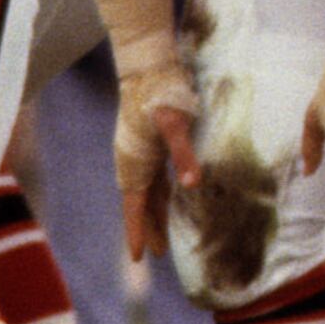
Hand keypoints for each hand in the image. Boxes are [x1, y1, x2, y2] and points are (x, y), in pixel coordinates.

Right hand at [113, 55, 198, 262]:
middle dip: (149, 228)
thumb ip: (183, 154)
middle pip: (140, 204)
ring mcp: (140, 152)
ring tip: (165, 233)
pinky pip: (154, 175)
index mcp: (134, 164)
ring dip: (155, 212)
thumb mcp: (174, 124)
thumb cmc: (161, 94)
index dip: (138, 232)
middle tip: (159, 254)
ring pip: (147, 191)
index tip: (139, 258)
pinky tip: (172, 194)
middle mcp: (133, 162)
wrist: (148, 66)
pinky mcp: (149, 142)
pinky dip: (161, 191)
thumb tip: (192, 184)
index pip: (134, 208)